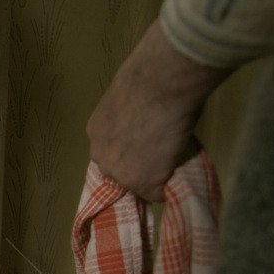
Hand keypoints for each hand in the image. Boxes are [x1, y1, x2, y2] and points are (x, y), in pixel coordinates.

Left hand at [87, 21, 228, 200]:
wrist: (161, 82)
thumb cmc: (150, 79)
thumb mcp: (128, 99)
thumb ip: (129, 117)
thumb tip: (144, 120)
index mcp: (95, 132)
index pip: (111, 152)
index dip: (130, 152)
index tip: (145, 147)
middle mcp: (100, 156)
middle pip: (119, 172)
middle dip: (138, 166)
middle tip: (161, 153)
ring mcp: (119, 172)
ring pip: (136, 184)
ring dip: (153, 177)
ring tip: (172, 161)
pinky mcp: (142, 182)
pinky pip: (156, 194)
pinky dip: (168, 187)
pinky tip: (179, 172)